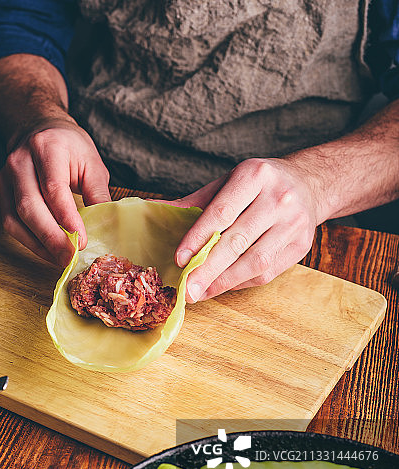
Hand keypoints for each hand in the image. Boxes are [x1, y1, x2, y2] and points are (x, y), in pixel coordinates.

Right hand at [0, 120, 109, 266]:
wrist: (38, 128)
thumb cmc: (69, 146)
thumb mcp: (92, 162)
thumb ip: (97, 193)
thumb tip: (105, 226)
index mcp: (47, 147)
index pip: (53, 188)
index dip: (66, 218)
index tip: (81, 240)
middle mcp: (20, 161)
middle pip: (29, 206)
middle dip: (51, 237)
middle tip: (71, 258)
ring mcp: (6, 177)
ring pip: (15, 218)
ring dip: (38, 244)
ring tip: (61, 259)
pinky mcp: (1, 191)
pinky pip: (10, 222)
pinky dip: (29, 241)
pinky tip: (47, 250)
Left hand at [171, 158, 323, 300]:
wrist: (310, 183)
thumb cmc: (259, 184)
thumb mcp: (228, 181)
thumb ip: (196, 202)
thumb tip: (157, 214)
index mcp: (255, 175)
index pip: (222, 211)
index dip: (198, 237)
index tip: (179, 259)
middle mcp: (278, 198)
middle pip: (238, 241)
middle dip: (209, 269)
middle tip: (187, 289)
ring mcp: (294, 223)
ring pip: (255, 261)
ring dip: (225, 282)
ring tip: (201, 293)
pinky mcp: (302, 245)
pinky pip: (268, 272)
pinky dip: (241, 282)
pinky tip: (222, 286)